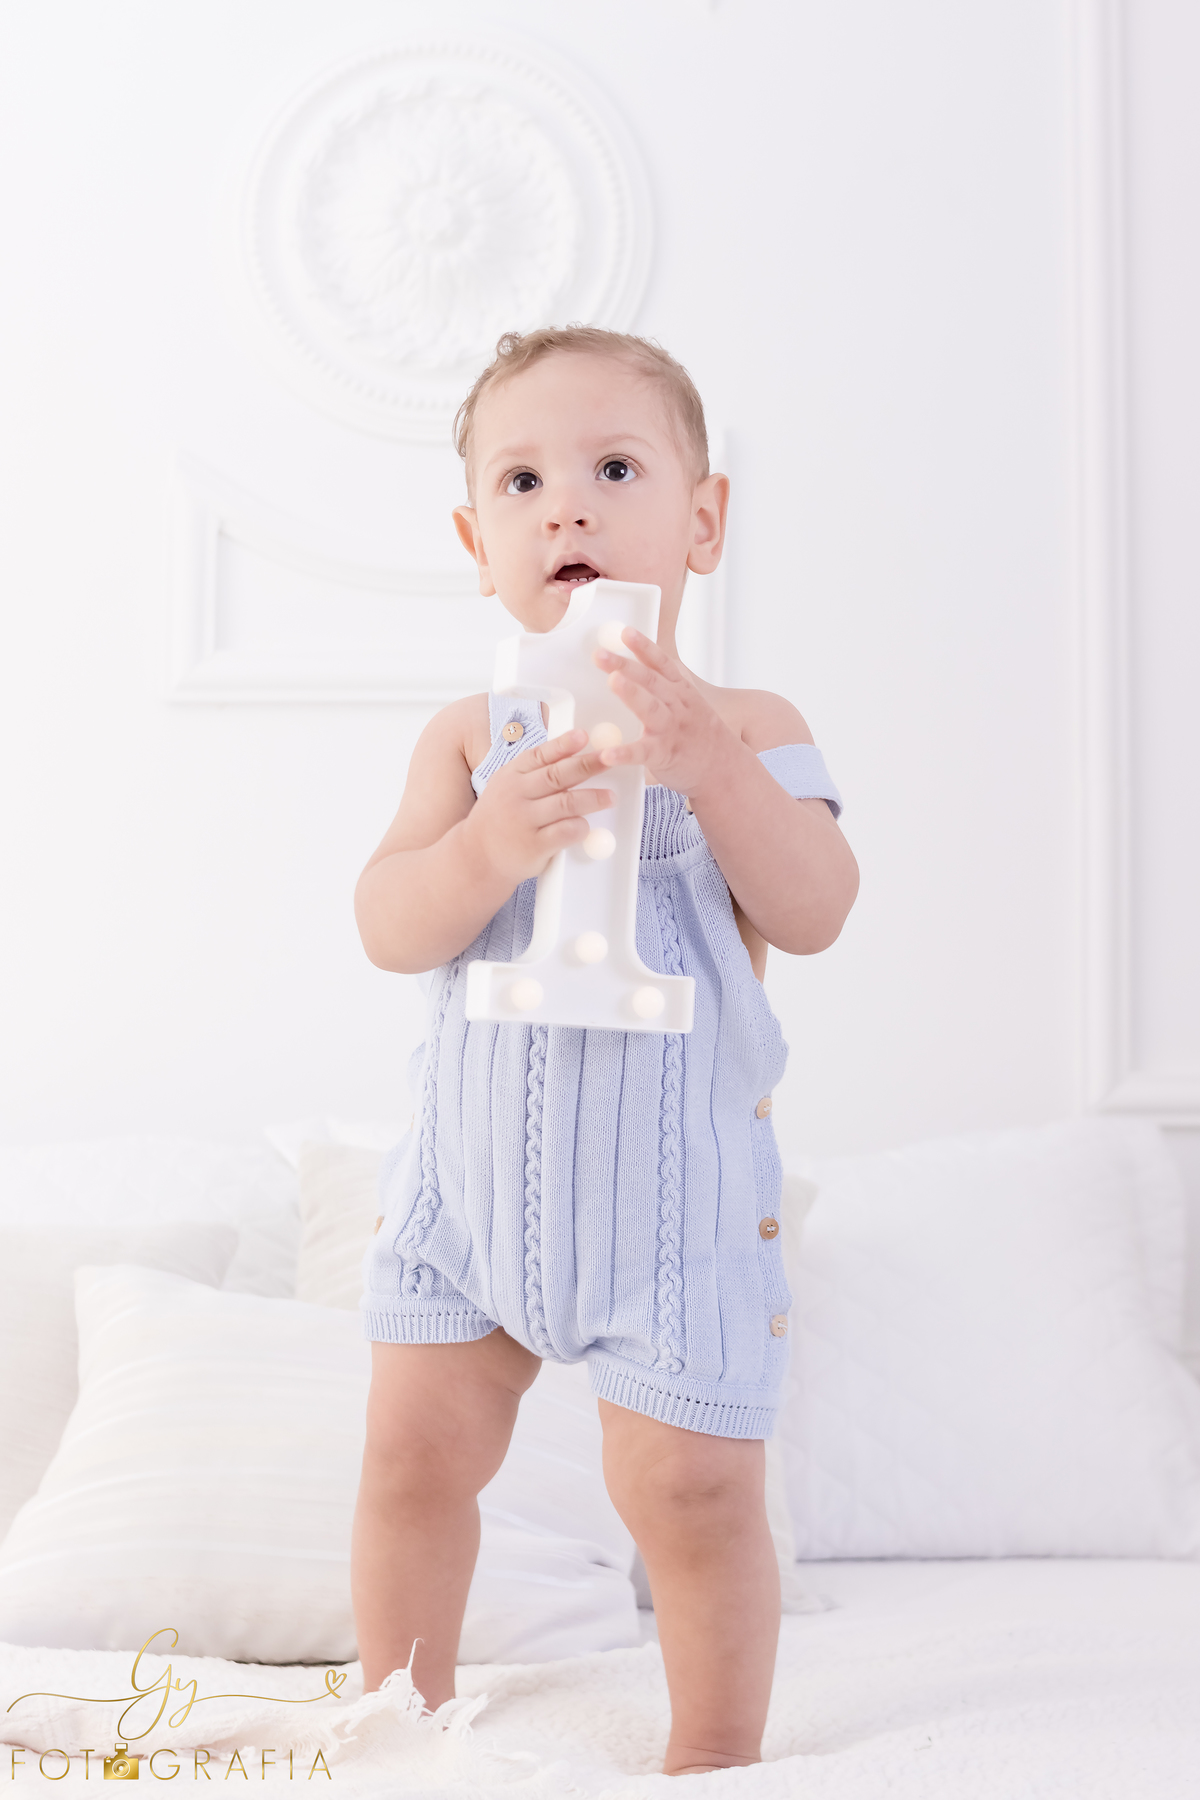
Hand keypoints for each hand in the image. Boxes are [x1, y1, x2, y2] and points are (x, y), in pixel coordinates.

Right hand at [463, 728, 614, 885]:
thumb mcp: (505, 788)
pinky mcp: (535, 845)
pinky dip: (581, 827)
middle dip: (588, 764)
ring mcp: (525, 821)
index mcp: (510, 777)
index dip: (563, 744)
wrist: (476, 857)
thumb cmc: (498, 819)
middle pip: (558, 775)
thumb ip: (531, 773)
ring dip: (594, 798)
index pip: (540, 755)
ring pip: (567, 803)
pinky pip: (566, 832)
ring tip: (610, 797)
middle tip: (611, 759)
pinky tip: (586, 825)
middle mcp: (516, 795)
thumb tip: (570, 755)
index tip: (584, 736)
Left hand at [592, 629, 734, 794]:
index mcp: (681, 693)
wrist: (725, 770)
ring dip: (632, 693)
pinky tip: (607, 754)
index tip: (625, 632)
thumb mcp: (690, 705)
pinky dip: (625, 753)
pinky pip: (643, 753)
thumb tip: (635, 672)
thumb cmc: (700, 737)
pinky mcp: (665, 756)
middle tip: (600, 654)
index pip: (661, 664)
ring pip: (651, 708)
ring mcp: (671, 731)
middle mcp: (677, 707)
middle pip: (650, 680)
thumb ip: (665, 690)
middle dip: (625, 665)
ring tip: (613, 681)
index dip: (644, 647)